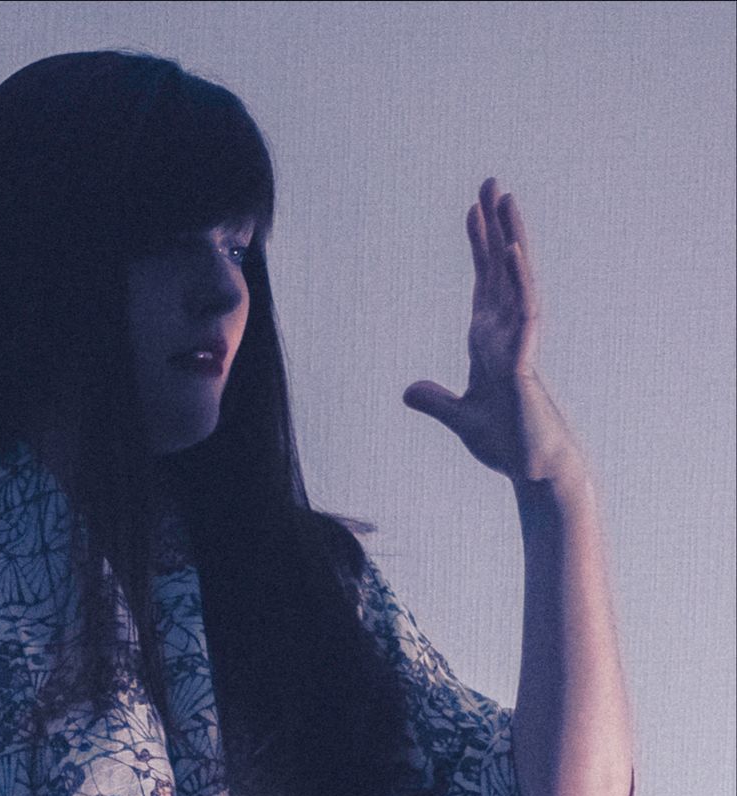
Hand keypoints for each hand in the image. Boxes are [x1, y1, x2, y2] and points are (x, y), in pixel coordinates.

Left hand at [402, 178, 587, 489]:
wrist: (532, 467)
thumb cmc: (505, 441)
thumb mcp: (459, 417)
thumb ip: (435, 401)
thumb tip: (409, 391)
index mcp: (489, 340)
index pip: (483, 281)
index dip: (478, 247)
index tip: (472, 210)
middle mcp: (507, 332)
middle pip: (500, 268)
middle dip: (495, 226)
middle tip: (491, 182)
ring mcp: (520, 342)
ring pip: (516, 279)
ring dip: (511, 238)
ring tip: (507, 199)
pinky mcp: (526, 361)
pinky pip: (525, 314)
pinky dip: (519, 282)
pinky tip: (513, 253)